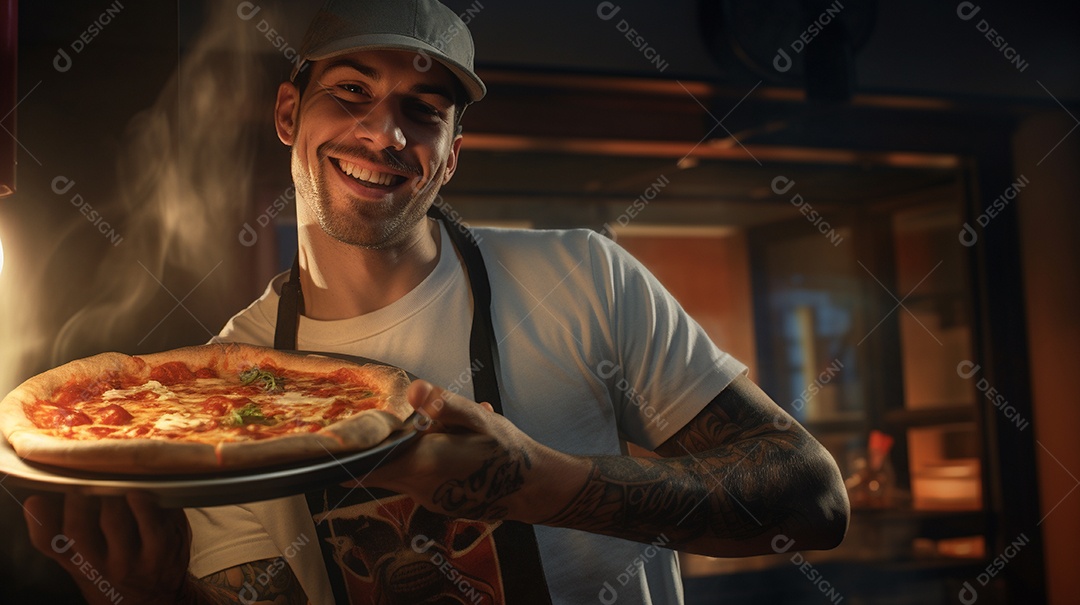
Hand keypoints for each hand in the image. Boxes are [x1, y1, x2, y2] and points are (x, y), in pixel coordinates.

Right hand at [23, 491, 191, 604]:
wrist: (154, 599)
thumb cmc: (114, 571)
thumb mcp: (83, 560)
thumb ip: (62, 533)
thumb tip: (38, 498)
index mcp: (75, 562)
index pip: (47, 541)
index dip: (42, 517)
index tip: (41, 496)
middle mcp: (100, 564)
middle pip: (78, 527)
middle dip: (79, 498)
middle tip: (85, 481)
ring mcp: (132, 559)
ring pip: (113, 520)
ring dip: (111, 494)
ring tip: (113, 481)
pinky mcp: (163, 549)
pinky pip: (151, 523)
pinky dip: (144, 503)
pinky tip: (140, 491)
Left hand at [359, 380, 587, 523]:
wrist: (533, 489)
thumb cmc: (507, 452)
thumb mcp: (480, 420)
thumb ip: (443, 405)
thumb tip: (412, 391)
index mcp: (426, 464)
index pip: (369, 463)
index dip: (348, 452)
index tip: (332, 438)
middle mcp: (420, 488)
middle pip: (376, 469)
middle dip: (372, 448)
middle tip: (369, 429)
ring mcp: (428, 499)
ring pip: (395, 473)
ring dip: (400, 453)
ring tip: (428, 430)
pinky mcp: (436, 504)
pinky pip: (414, 480)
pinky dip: (419, 462)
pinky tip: (447, 444)